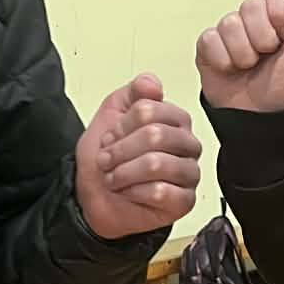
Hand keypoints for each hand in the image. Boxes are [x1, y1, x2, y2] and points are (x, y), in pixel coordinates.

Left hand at [75, 75, 201, 239]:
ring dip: (125, 172)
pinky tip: (128, 192)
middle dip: (121, 150)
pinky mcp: (184, 201)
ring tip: (114, 177)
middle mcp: (186, 144)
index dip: (122, 124)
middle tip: (107, 160)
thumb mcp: (110, 115)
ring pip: (157, 164)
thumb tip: (152, 82)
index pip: (151, 110)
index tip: (110, 137)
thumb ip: (132, 93)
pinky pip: (162, 192)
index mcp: (174, 120)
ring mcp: (188, 173)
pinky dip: (135, 192)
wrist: (95, 198)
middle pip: (155, 135)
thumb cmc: (106, 160)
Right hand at [196, 0, 283, 113]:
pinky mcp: (207, 47)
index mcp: (277, 15)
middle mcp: (252, 19)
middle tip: (268, 55)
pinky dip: (224, 60)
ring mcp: (228, 32)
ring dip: (245, 53)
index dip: (281, 14)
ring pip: (230, 23)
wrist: (262, 118)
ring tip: (250, 67)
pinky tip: (231, 69)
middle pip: (251, 5)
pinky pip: (210, 40)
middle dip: (264, 37)